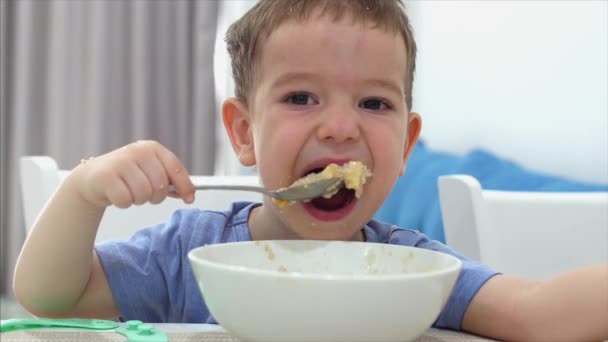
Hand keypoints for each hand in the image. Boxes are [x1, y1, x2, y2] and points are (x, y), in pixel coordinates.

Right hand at [71, 140, 194, 208]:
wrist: (92, 177)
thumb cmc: (127, 176)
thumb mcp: (150, 172)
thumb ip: (170, 181)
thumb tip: (190, 195)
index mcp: (152, 148)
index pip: (175, 167)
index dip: (185, 185)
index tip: (189, 199)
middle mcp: (137, 151)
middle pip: (160, 185)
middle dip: (155, 196)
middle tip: (144, 194)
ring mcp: (120, 162)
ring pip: (143, 194)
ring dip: (138, 200)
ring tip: (129, 192)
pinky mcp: (105, 176)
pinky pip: (125, 200)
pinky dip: (123, 203)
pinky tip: (116, 194)